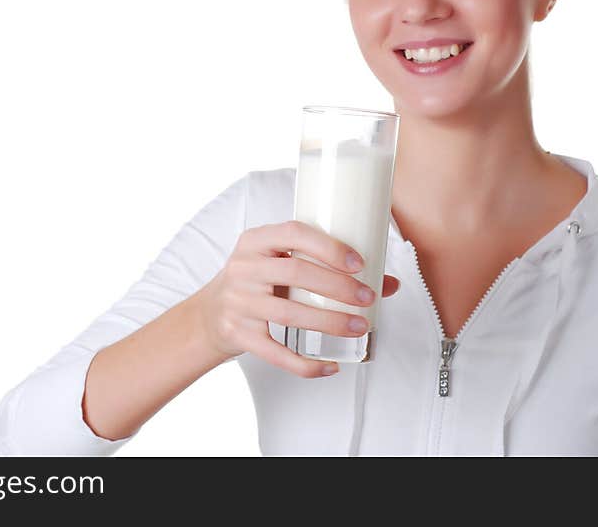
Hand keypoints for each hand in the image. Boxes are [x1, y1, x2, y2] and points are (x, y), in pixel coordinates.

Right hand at [196, 220, 400, 377]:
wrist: (209, 315)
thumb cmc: (256, 283)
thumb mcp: (278, 264)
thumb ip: (324, 266)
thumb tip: (388, 283)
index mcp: (255, 242)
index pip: (293, 233)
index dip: (329, 247)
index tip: (360, 263)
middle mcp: (243, 268)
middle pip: (295, 274)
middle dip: (338, 287)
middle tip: (368, 298)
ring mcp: (239, 303)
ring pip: (290, 314)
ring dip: (330, 323)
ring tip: (360, 327)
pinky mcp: (238, 335)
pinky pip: (276, 353)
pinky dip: (306, 363)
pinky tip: (330, 365)